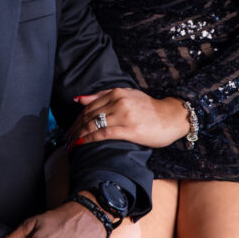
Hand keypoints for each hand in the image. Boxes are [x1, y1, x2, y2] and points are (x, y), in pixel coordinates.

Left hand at [66, 88, 189, 148]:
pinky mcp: (130, 129)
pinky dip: (90, 139)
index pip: (89, 107)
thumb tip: (79, 99)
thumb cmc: (149, 109)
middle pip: (88, 116)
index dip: (76, 119)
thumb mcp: (126, 96)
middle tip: (66, 139)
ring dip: (79, 135)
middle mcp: (119, 102)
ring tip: (71, 144)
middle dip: (75, 129)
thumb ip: (103, 97)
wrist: (171, 117)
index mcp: (117, 93)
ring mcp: (124, 115)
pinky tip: (82, 144)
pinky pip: (104, 133)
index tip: (69, 130)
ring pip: (93, 124)